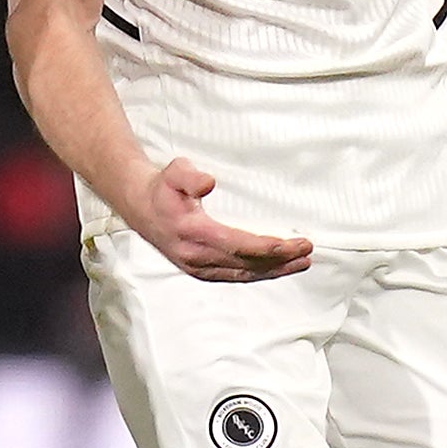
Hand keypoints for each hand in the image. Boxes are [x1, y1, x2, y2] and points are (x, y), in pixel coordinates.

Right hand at [127, 156, 311, 282]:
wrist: (139, 206)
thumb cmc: (162, 188)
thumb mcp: (173, 172)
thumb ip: (189, 175)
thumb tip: (209, 183)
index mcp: (192, 233)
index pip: (239, 245)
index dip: (268, 247)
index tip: (293, 243)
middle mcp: (195, 256)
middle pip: (247, 263)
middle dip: (280, 259)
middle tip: (307, 250)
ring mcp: (197, 267)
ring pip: (244, 274)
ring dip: (275, 270)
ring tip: (302, 262)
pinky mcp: (199, 270)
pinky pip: (236, 276)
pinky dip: (259, 273)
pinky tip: (276, 269)